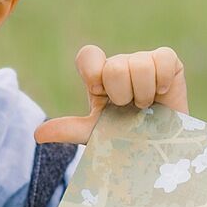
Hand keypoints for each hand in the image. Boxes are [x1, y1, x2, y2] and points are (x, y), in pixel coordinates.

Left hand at [34, 45, 187, 143]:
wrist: (160, 151)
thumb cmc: (126, 139)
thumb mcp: (96, 135)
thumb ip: (68, 130)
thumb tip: (37, 134)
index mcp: (98, 78)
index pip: (88, 56)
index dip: (93, 74)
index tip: (102, 96)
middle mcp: (120, 66)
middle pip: (114, 66)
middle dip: (122, 95)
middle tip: (129, 108)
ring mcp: (144, 62)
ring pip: (138, 64)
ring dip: (143, 93)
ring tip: (146, 106)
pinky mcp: (169, 63)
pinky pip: (163, 59)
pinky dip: (162, 81)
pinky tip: (162, 94)